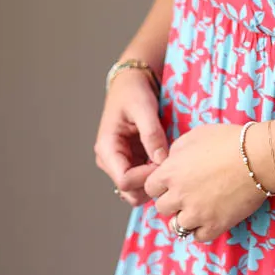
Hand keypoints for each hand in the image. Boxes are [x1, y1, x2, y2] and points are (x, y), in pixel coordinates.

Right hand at [94, 69, 167, 203]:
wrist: (132, 83)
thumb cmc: (134, 92)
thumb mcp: (143, 108)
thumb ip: (152, 134)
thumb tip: (161, 160)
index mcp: (106, 148)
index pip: (124, 181)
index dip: (146, 178)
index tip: (165, 164)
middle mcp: (110, 160)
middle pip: (129, 191)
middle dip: (151, 183)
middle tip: (168, 165)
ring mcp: (121, 162)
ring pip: (137, 190)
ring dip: (154, 181)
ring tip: (168, 161)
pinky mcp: (131, 161)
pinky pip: (143, 179)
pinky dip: (155, 175)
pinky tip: (166, 160)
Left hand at [142, 122, 268, 242]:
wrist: (258, 158)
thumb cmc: (228, 141)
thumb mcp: (195, 136)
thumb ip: (176, 151)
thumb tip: (170, 162)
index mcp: (171, 172)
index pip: (150, 187)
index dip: (161, 184)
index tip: (172, 182)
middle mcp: (179, 195)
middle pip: (162, 207)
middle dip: (172, 201)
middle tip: (187, 194)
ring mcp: (196, 214)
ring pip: (176, 226)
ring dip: (184, 217)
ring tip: (197, 208)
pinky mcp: (214, 226)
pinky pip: (197, 237)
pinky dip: (201, 229)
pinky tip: (209, 217)